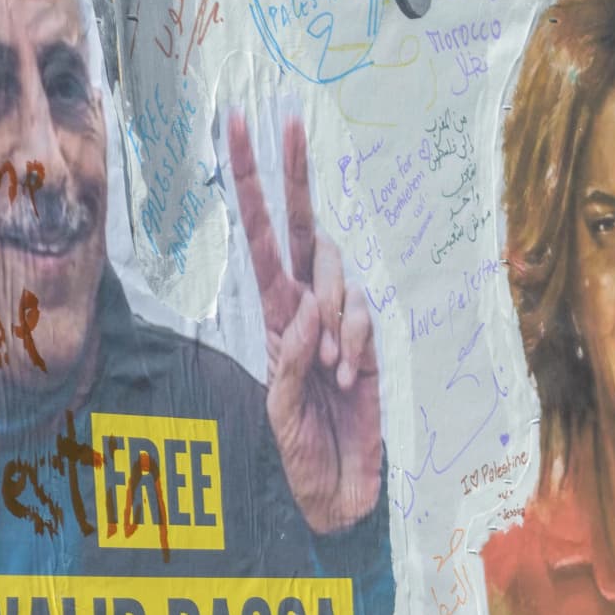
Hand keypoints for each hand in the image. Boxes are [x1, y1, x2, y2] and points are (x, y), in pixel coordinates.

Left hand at [230, 112, 383, 533]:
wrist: (342, 492)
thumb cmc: (303, 458)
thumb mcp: (281, 416)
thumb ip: (289, 364)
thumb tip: (307, 309)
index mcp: (274, 320)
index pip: (261, 243)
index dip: (253, 189)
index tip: (241, 130)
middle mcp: (306, 310)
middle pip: (302, 231)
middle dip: (294, 176)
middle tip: (293, 122)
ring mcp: (342, 324)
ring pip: (338, 273)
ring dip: (334, 315)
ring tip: (333, 369)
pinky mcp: (373, 343)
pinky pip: (363, 315)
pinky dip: (355, 340)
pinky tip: (350, 374)